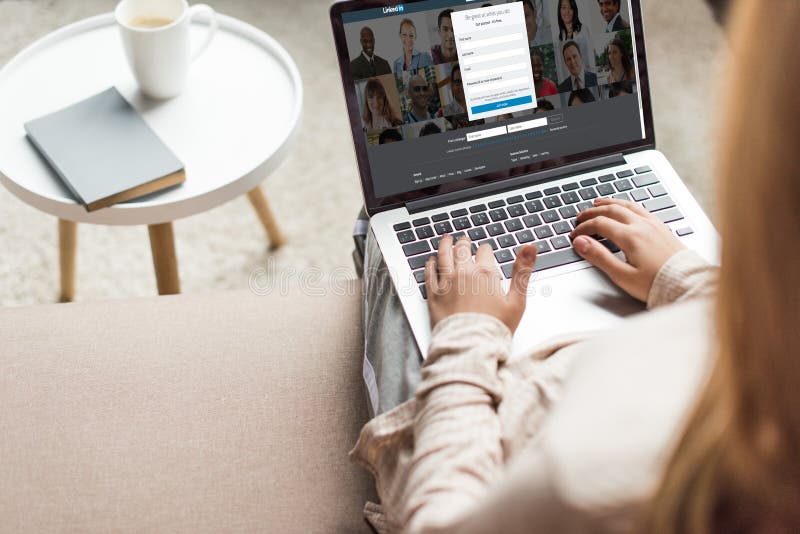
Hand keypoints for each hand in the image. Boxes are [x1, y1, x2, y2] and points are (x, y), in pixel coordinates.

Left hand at [425, 235, 537, 332]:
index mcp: (485, 274)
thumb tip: (530, 247)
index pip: (484, 251)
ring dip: (445, 246)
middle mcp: (464, 274)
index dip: (485, 250)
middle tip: (464, 240)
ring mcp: (447, 283)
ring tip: (445, 239)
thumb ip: (522, 271)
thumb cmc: (495, 328)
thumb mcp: (517, 300)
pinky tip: (430, 261)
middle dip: (464, 243)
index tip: (485, 251)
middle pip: (462, 250)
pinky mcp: (434, 295)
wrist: (470, 347)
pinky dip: (430, 265)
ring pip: (443, 256)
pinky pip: (429, 274)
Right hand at [569, 197, 684, 301]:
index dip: (584, 228)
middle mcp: (642, 226)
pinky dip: (627, 205)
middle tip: (580, 216)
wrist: (686, 284)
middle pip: (612, 210)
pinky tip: (625, 208)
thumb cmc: (656, 283)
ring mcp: (653, 225)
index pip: (599, 224)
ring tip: (598, 203)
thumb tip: (581, 242)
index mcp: (630, 236)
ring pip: (627, 205)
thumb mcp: (622, 275)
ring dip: (609, 203)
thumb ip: (599, 256)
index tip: (575, 235)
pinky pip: (641, 209)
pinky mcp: (662, 228)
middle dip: (592, 212)